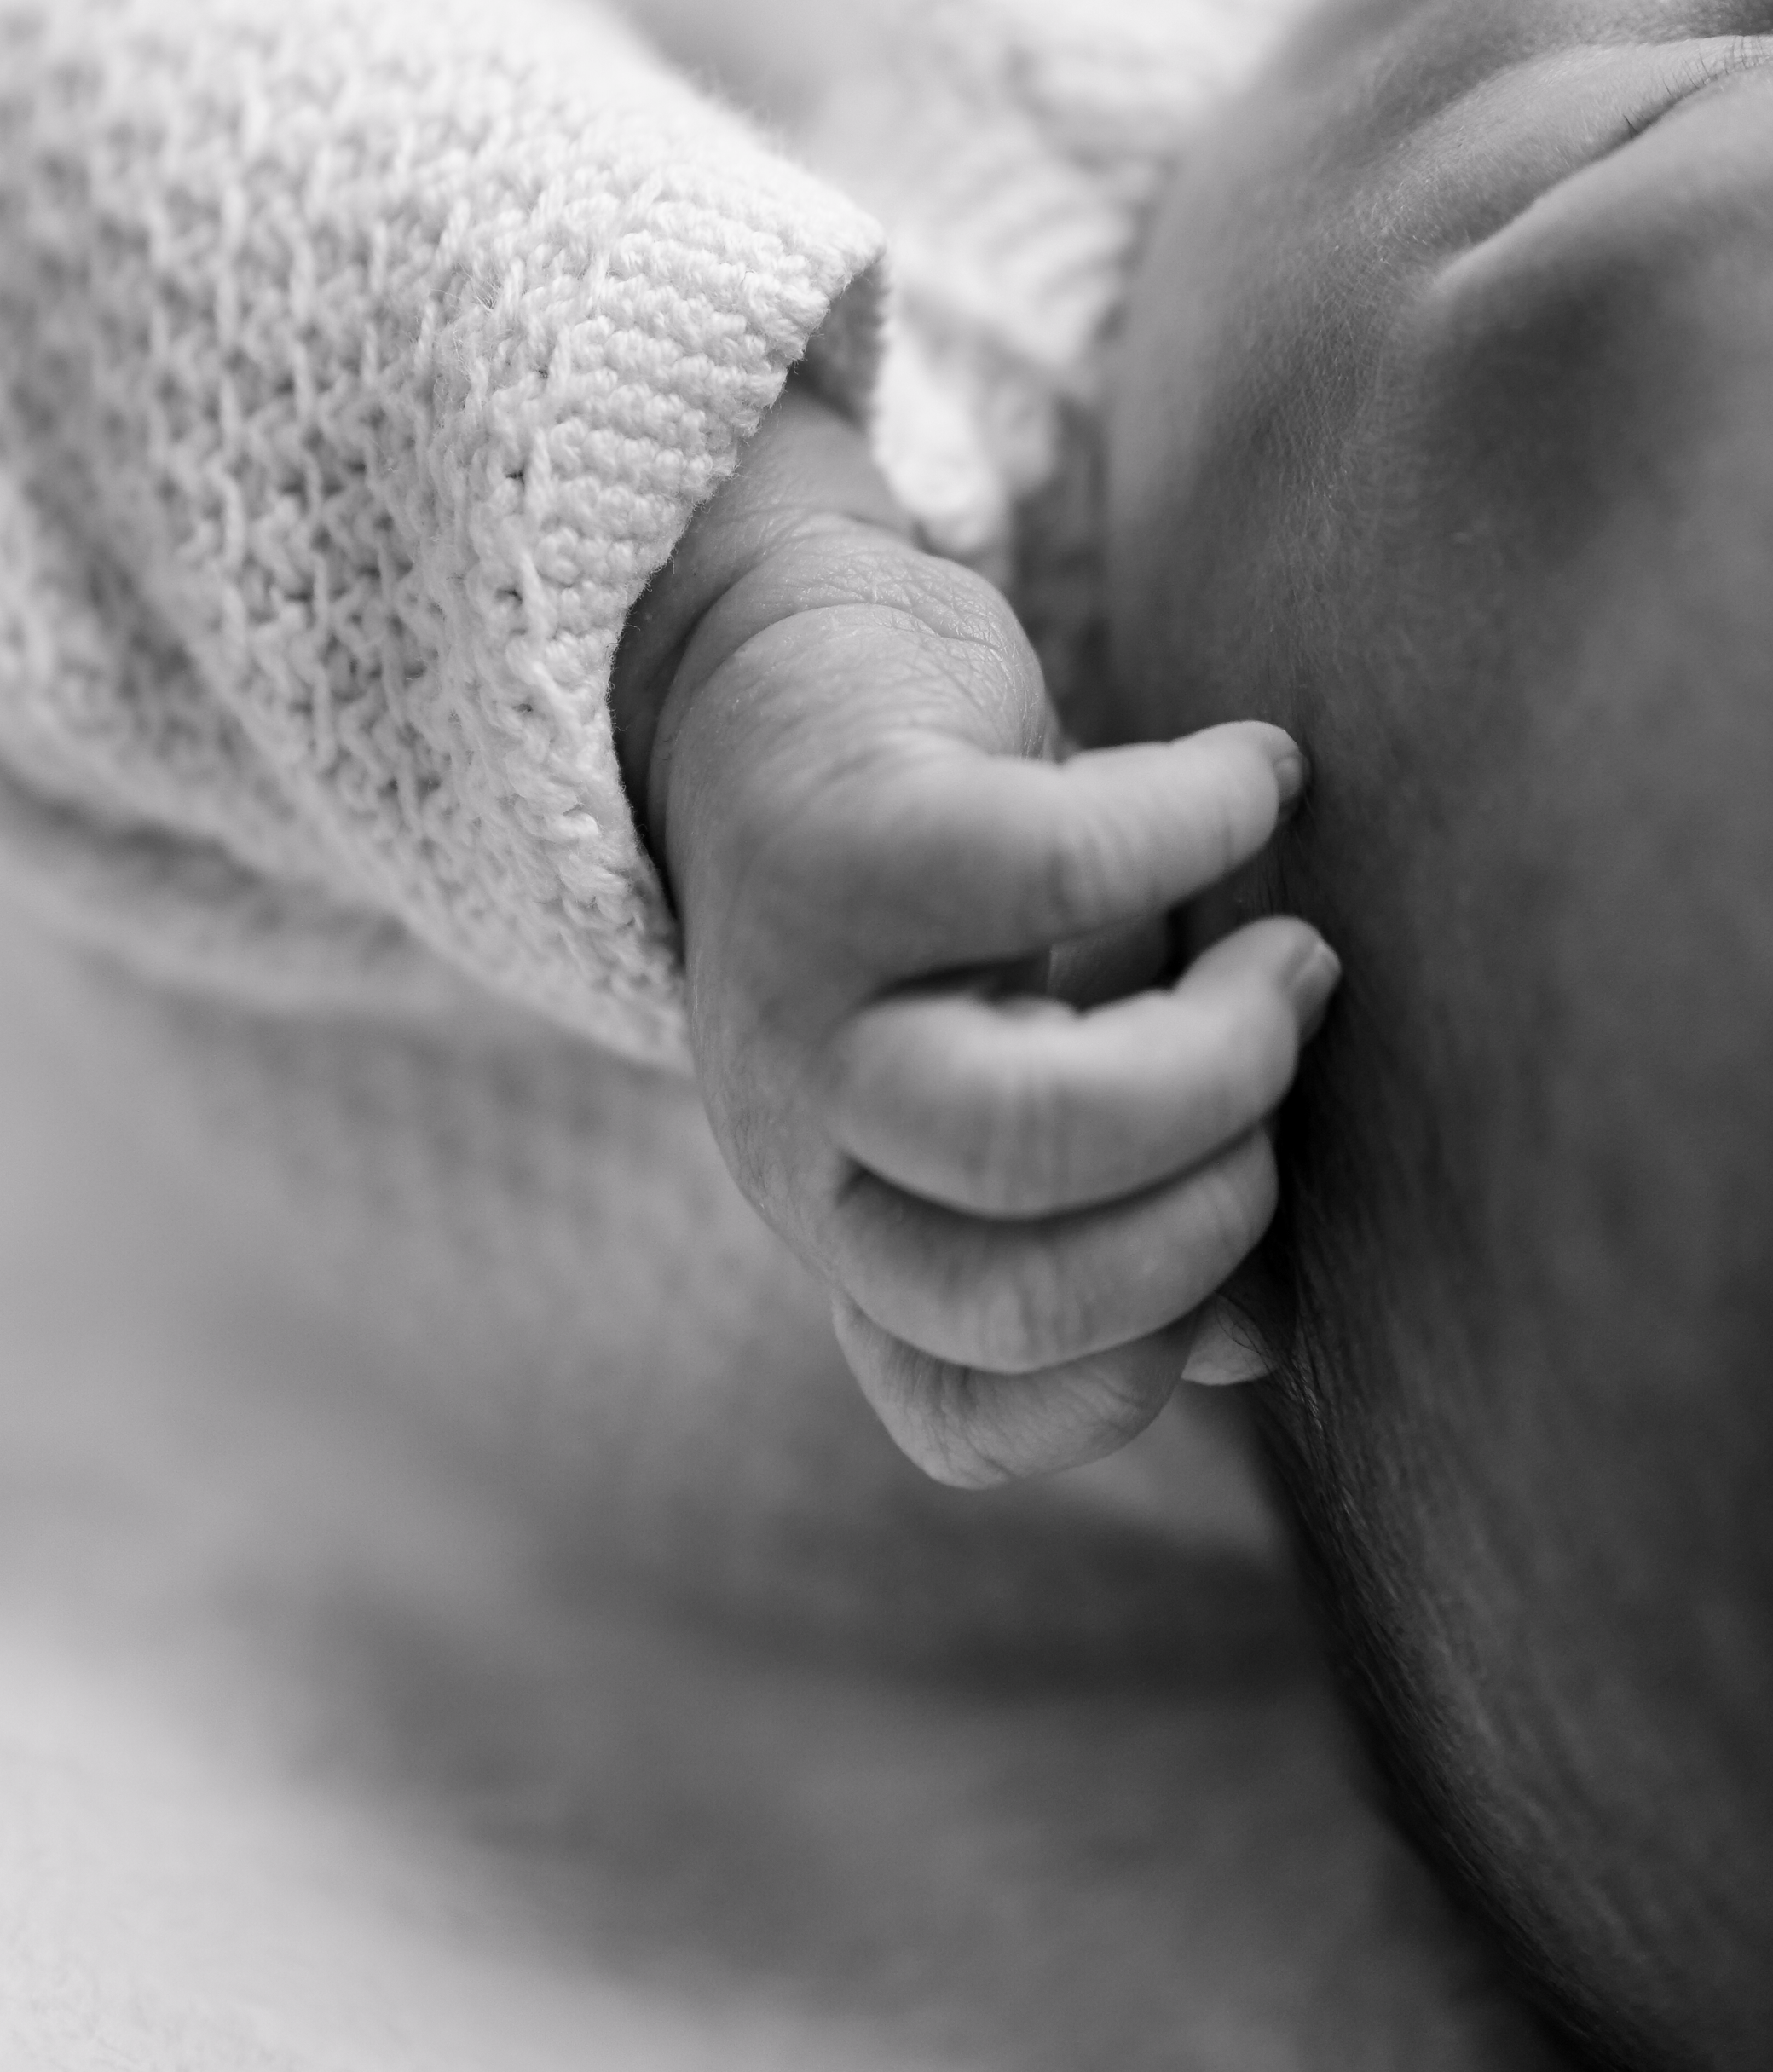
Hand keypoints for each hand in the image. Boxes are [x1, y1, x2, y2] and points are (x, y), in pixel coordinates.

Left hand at [614, 387, 1337, 1486]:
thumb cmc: (963, 886)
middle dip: (1209, 1215)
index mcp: (862, 1227)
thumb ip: (1135, 1194)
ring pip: (1000, 1133)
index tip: (1236, 1226)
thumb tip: (1260, 1325)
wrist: (782, 654)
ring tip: (1289, 959)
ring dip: (1209, 1064)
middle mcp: (804, 1146)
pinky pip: (1041, 869)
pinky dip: (1191, 828)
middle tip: (1284, 1070)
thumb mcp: (1038, 1058)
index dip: (1139, 1369)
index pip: (962, 1417)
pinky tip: (1257, 780)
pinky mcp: (835, 839)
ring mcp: (801, 1002)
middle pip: (999, 1301)